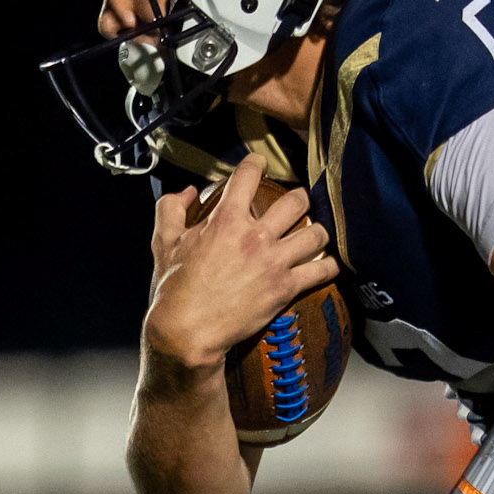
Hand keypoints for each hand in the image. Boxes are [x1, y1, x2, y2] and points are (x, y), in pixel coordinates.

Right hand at [145, 157, 337, 371]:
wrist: (189, 330)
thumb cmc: (174, 289)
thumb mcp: (164, 242)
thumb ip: (171, 209)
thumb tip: (188, 192)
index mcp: (226, 219)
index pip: (247, 176)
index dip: (256, 163)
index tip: (260, 163)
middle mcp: (255, 236)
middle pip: (295, 202)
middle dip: (300, 199)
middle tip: (299, 203)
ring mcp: (274, 261)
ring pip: (315, 234)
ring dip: (319, 231)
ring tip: (316, 234)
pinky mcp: (285, 287)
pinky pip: (321, 271)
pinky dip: (329, 267)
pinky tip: (330, 265)